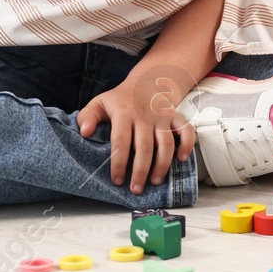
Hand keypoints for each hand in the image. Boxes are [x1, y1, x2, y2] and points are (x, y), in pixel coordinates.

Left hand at [75, 66, 196, 194]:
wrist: (145, 83)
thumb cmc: (120, 99)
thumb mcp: (99, 103)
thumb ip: (87, 117)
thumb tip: (84, 133)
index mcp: (123, 112)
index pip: (121, 141)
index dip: (119, 163)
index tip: (117, 180)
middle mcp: (144, 115)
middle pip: (145, 146)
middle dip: (141, 170)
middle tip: (136, 189)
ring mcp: (161, 116)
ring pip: (166, 142)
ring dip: (162, 164)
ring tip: (156, 181)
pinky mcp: (175, 117)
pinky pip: (186, 130)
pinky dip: (187, 144)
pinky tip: (181, 158)